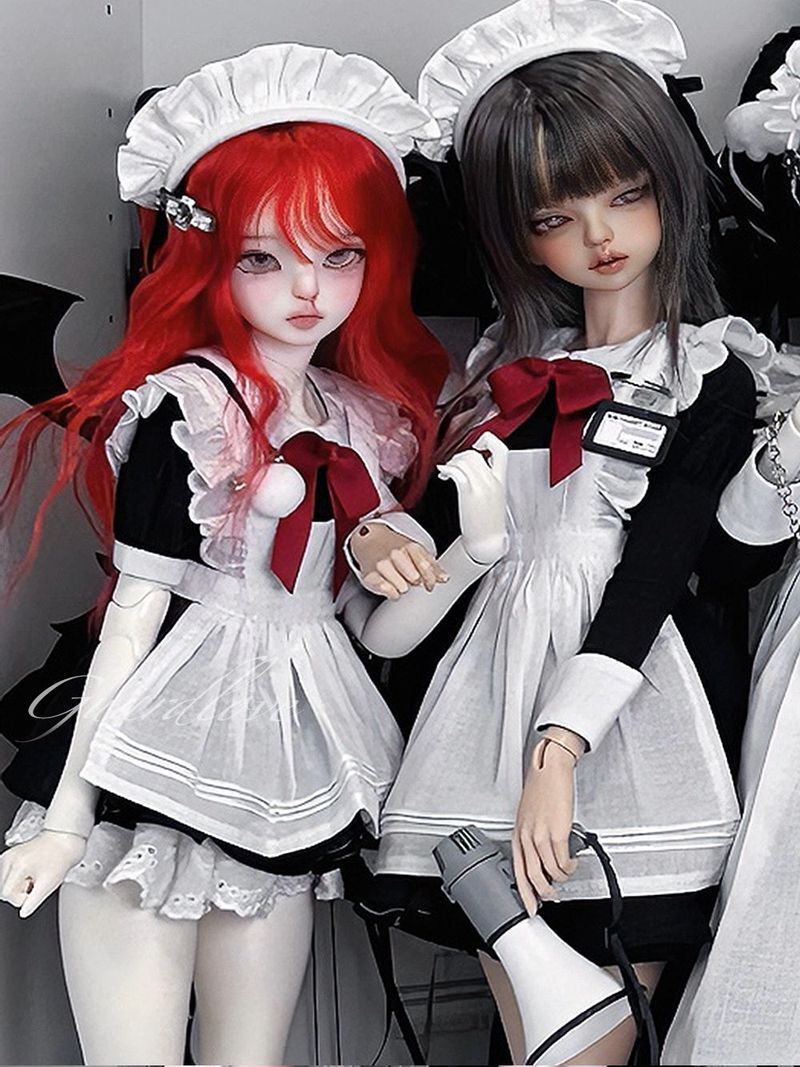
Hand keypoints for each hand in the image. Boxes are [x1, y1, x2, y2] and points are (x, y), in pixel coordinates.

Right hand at [0, 830, 86, 917]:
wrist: (65, 840)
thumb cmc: (60, 858)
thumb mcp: (48, 885)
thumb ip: (33, 902)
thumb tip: (23, 912)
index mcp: (18, 865)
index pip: (6, 894)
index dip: (21, 898)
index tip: (34, 891)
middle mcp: (9, 858)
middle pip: (3, 889)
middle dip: (18, 891)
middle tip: (35, 882)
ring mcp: (8, 856)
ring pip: (3, 883)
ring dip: (16, 885)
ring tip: (33, 876)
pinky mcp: (10, 855)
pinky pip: (6, 875)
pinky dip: (15, 878)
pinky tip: (28, 873)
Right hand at [350, 523, 447, 598]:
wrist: (369, 540)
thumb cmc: (395, 547)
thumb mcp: (416, 550)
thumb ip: (431, 565)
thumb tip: (444, 578)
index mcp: (410, 547)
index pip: (425, 566)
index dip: (430, 579)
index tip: (429, 585)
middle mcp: (396, 554)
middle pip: (415, 579)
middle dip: (414, 581)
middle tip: (408, 577)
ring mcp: (383, 564)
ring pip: (403, 588)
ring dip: (402, 587)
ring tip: (397, 579)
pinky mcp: (371, 576)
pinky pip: (389, 592)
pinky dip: (392, 593)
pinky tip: (390, 585)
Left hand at [437, 432, 508, 564]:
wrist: (488, 542)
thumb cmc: (488, 522)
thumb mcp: (495, 496)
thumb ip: (489, 479)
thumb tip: (475, 466)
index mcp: (501, 480)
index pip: (501, 449)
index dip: (489, 440)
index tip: (477, 444)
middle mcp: (492, 481)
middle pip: (474, 454)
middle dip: (460, 456)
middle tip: (454, 465)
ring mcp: (481, 487)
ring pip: (465, 461)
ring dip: (452, 463)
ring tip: (448, 473)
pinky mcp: (469, 495)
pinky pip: (457, 473)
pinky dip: (447, 470)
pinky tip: (443, 475)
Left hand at [512, 731, 584, 915]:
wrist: (550, 769)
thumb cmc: (541, 789)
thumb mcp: (528, 816)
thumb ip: (531, 836)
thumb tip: (540, 856)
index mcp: (517, 833)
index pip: (517, 871)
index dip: (524, 893)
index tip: (530, 906)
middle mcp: (526, 836)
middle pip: (533, 877)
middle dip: (544, 893)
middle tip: (553, 898)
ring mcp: (541, 835)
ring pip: (550, 872)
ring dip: (561, 877)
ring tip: (567, 873)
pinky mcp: (558, 832)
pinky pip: (563, 861)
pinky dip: (570, 866)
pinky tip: (572, 862)